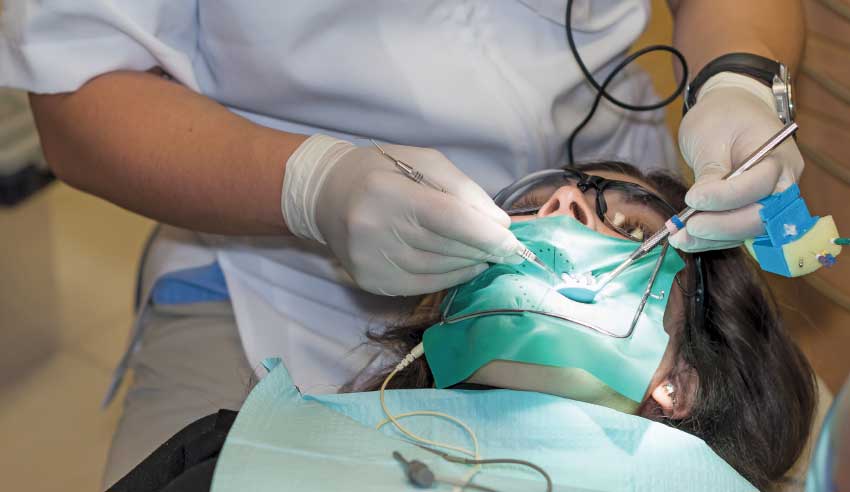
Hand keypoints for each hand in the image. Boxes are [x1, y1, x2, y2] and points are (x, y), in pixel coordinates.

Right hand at [282, 135, 521, 295]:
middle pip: (445, 247)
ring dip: (469, 264)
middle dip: (483, 249)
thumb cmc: (382, 172)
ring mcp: (370, 260)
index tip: (513, 242)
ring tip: (485, 254)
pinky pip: (422, 286)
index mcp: (388, 191)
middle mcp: (374, 229)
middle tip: (505, 248)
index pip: (448, 218)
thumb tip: (499, 225)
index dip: (485, 234)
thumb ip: (463, 190)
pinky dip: (450, 278)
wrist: (327, 195)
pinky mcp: (370, 281)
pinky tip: (464, 266)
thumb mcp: (424, 162)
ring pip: (437, 271)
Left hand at [671, 72, 803, 251]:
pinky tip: (687, 238)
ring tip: (679, 238)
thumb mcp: (711, 135)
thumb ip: (710, 170)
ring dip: (713, 239)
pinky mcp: (752, 209)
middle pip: (761, 216)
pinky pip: (737, 231)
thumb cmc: (723, 115)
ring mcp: (770, 199)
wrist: (732, 108)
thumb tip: (699, 202)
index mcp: (778, 156)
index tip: (693, 198)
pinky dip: (713, 238)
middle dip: (723, 226)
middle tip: (688, 227)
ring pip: (747, 230)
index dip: (727, 197)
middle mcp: (782, 182)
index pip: (759, 185)